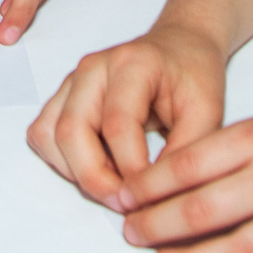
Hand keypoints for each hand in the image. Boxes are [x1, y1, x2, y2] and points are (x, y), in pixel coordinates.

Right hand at [29, 22, 225, 205]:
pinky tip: (97, 169)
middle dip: (96, 180)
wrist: (180, 47)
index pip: (117, 125)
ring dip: (75, 172)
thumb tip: (159, 198)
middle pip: (72, 131)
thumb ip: (186, 153)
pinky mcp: (63, 96)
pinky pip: (42, 134)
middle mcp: (94, 68)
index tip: (151, 199)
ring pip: (49, 134)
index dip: (131, 171)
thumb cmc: (194, 76)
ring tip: (115, 187)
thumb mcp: (209, 112)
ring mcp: (73, 80)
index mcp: (133, 64)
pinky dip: (62, 161)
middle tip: (127, 205)